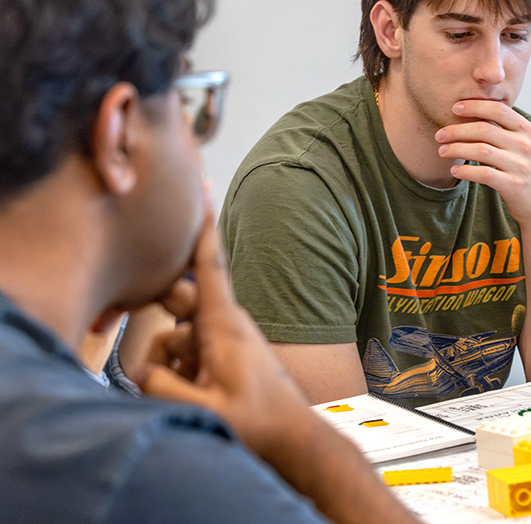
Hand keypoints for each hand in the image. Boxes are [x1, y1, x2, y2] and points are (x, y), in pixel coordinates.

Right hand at [136, 201, 313, 465]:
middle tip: (187, 370)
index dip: (203, 228)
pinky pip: (185, 354)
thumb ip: (163, 387)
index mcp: (225, 324)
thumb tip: (140, 371)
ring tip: (201, 398)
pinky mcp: (221, 356)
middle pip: (175, 308)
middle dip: (166, 337)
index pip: (210, 266)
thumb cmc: (260, 420)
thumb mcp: (207, 408)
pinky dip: (181, 377)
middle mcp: (224, 324)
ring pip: (174, 338)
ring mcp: (222, 340)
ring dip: (172, 370)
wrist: (294, 438)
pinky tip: (199, 399)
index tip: (200, 189)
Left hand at [435, 99, 530, 223]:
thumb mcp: (523, 145)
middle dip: (457, 130)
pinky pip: (484, 174)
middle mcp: (525, 145)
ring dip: (457, 149)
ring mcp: (520, 165)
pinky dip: (466, 171)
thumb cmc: (526, 171)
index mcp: (526, 130)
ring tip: (442, 151)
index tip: (454, 108)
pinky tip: (455, 170)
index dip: (474, 106)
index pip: (498, 109)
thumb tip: (473, 111)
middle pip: (484, 129)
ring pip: (481, 150)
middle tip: (440, 135)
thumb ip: (505, 130)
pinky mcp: (514, 185)